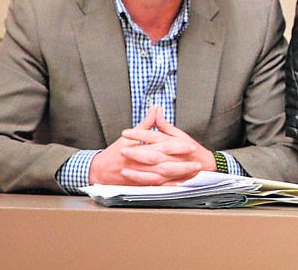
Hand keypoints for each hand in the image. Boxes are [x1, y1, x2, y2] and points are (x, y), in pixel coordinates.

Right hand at [88, 106, 209, 185]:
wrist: (98, 170)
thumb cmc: (115, 153)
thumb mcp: (130, 135)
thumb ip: (146, 123)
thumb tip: (156, 109)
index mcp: (140, 149)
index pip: (162, 147)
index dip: (178, 147)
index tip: (191, 146)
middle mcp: (141, 163)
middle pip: (165, 164)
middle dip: (183, 165)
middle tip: (198, 163)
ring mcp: (140, 176)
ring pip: (162, 177)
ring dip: (178, 176)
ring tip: (192, 174)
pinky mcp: (139, 186)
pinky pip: (155, 188)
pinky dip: (167, 187)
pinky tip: (179, 186)